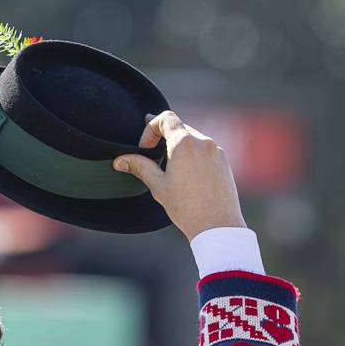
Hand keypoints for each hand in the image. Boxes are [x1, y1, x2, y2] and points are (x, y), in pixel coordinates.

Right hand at [113, 112, 245, 239]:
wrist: (217, 226)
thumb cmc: (187, 208)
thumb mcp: (158, 186)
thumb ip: (140, 167)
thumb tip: (119, 160)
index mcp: (184, 143)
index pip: (166, 118)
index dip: (151, 127)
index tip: (146, 147)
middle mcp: (203, 142)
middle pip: (180, 128)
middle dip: (165, 138)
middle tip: (154, 155)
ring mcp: (217, 151)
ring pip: (194, 139)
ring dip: (180, 147)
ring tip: (172, 169)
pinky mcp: (225, 163)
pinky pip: (206, 151)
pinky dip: (195, 156)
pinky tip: (190, 177)